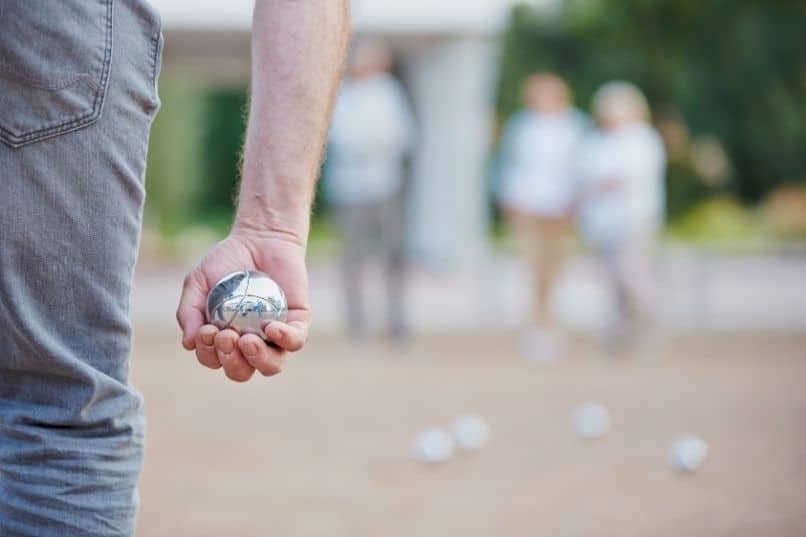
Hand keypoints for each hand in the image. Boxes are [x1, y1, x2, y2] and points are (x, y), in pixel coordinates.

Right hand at [176, 230, 309, 381]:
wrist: (259, 238)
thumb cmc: (225, 263)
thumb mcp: (197, 283)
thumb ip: (188, 311)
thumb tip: (188, 343)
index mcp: (224, 341)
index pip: (215, 361)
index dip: (209, 354)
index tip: (207, 330)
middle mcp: (250, 344)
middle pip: (241, 371)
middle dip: (230, 361)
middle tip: (226, 335)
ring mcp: (274, 336)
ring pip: (271, 365)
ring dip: (257, 358)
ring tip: (247, 340)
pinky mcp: (297, 323)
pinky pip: (295, 342)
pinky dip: (284, 339)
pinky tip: (271, 328)